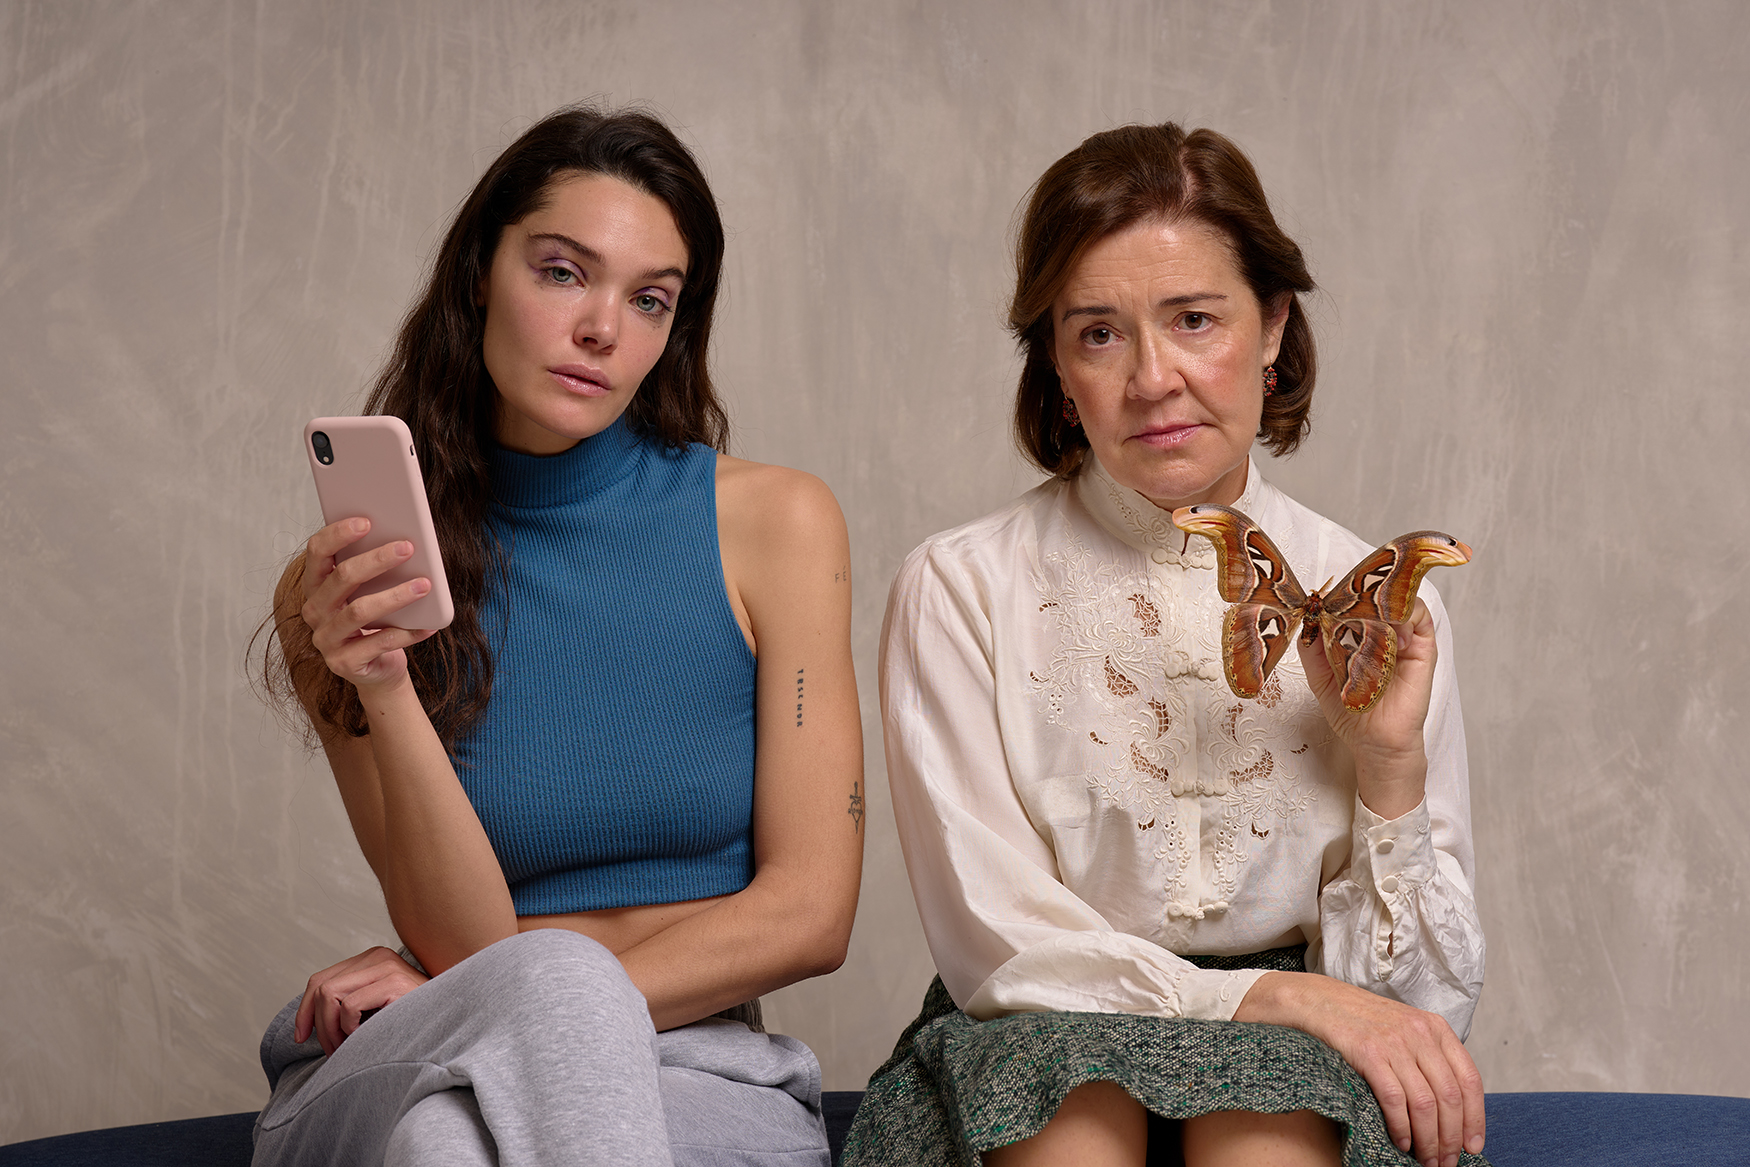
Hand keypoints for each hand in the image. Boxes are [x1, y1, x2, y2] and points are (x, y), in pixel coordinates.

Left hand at [293, 945, 429, 1055]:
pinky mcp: (395, 983)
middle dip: (318, 1025)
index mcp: (372, 959)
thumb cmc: (412, 1023)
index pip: (320, 980)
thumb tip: (308, 1022)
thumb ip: (349, 1003)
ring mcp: (387, 967)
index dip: (304, 1010)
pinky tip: (368, 1036)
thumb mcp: (375, 1010)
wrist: (452, 1025)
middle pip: (320, 987)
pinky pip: (349, 1006)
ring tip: (347, 1048)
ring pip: (329, 995)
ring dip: (331, 1030)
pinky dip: (349, 1028)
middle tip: (332, 1052)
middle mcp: (378, 956)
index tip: (301, 1037)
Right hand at [301, 518, 437, 689]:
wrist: (378, 668)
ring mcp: (326, 639)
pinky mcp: (343, 663)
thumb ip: (376, 568)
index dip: (338, 534)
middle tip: (408, 547)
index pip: (317, 552)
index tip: (366, 521)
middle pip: (341, 578)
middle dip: (377, 560)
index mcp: (316, 585)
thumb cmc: (377, 620)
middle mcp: (314, 611)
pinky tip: (428, 624)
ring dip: (396, 595)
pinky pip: (379, 643)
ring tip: (424, 585)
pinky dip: (407, 632)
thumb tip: (404, 539)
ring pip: (360, 610)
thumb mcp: (372, 591)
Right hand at [1237, 971, 1483, 1166]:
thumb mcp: (1404, 1031)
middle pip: (1450, 1097)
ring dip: (1428, 1140)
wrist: (1318, 1002)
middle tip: (1446, 1161)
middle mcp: (1420, 1034)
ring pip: (1425, 1104)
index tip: (1472, 1146)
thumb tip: (1450, 1111)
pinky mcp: (1368, 1053)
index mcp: (1435, 1029)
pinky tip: (1400, 1141)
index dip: (1475, 1119)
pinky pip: (1394, 1100)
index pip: (1469, 1080)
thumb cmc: (1361, 1022)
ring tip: (1425, 1159)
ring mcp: (1394, 1042)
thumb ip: (1429, 1059)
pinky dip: (1401, 1127)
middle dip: (1451, 1137)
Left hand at [1298, 598, 1435, 816]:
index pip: (1353, 600)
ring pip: (1398, 599)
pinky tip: (1389, 635)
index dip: (1340, 593)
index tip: (1320, 597)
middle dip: (1358, 593)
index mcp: (1358, 634)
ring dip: (1381, 603)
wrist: (1373, 741)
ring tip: (1365, 620)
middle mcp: (1383, 630)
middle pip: (1376, 594)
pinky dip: (1405, 615)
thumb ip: (1311, 647)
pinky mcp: (1424, 647)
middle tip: (1340, 601)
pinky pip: (1420, 616)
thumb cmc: (1350, 709)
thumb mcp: (1319, 675)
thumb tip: (1307, 616)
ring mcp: (1404, 636)